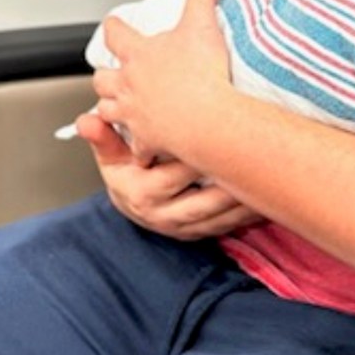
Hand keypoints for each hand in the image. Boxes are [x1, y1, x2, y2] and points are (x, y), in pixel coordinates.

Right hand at [78, 114, 262, 238]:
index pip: (173, 174)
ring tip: (268, 180)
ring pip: (219, 217)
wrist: (128, 203)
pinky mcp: (198, 234)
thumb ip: (103, 136)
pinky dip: (247, 214)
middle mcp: (162, 215)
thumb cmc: (124, 171)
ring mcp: (182, 228)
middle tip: (255, 158)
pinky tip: (266, 199)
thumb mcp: (110, 153)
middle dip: (229, 182)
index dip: (197, 158)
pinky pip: (227, 227)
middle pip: (202, 201)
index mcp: (140, 192)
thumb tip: (87, 121)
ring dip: (244, 201)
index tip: (220, 137)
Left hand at [81, 0, 263, 237]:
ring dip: (111, 107)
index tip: (113, 24)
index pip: (115, 34)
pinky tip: (146, 145)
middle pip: (102, 78)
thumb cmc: (202, 71)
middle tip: (115, 73)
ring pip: (107, 110)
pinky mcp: (145, 139)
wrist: (208, 116)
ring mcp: (133, 113)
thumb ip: (201, 0)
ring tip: (120, 106)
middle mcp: (128, 83)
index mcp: (138, 54)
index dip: (113, 27)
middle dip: (106, 75)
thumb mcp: (202, 25)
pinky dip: (139, 146)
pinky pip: (135, 146)